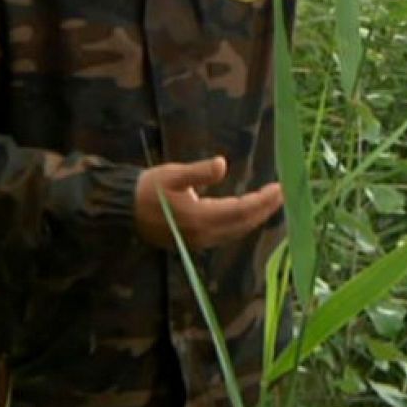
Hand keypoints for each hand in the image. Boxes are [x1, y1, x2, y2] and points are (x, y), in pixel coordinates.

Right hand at [134, 156, 284, 249]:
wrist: (124, 209)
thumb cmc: (149, 188)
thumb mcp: (173, 174)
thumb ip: (199, 172)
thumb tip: (222, 165)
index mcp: (200, 217)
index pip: (241, 210)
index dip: (262, 201)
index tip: (278, 188)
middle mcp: (203, 234)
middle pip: (242, 224)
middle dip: (264, 209)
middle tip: (281, 194)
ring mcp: (199, 241)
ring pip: (236, 231)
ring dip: (254, 218)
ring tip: (269, 203)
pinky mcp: (194, 242)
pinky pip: (226, 234)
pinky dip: (241, 224)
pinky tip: (247, 214)